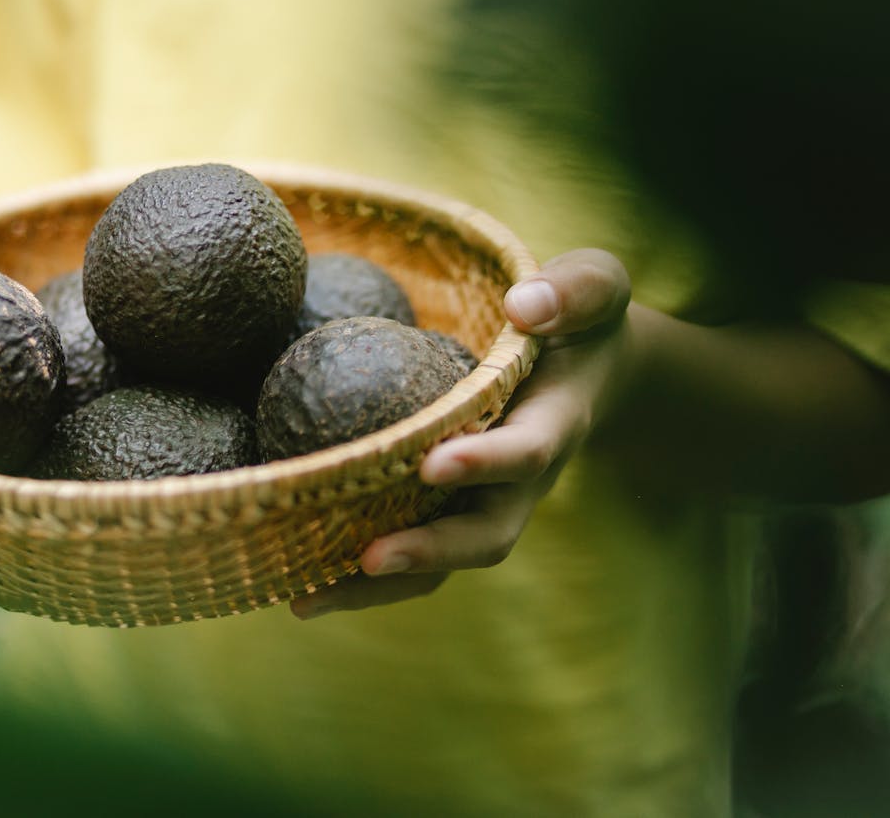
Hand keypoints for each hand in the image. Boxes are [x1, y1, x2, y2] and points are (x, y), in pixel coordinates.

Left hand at [290, 248, 633, 618]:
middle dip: (429, 551)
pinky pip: (412, 549)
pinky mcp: (451, 510)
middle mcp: (520, 480)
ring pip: (442, 562)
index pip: (527, 451)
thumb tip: (524, 306)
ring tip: (305, 601)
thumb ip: (574, 292)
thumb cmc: (577, 318)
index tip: (433, 465)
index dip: (485, 463)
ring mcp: (486, 503)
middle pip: (484, 534)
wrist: (586, 370)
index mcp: (554, 423)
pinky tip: (294, 582)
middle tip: (368, 559)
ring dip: (378, 588)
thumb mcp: (595, 287)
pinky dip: (358, 576)